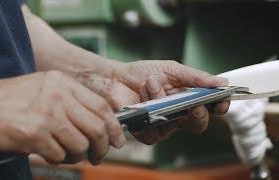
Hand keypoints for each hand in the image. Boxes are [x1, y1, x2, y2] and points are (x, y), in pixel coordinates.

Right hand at [0, 71, 123, 164]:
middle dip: (103, 147)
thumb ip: (73, 100)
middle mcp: (58, 97)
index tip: (118, 139)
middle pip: (97, 128)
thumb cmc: (15, 98)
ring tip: (71, 154)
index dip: (115, 127)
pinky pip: (60, 155)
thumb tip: (100, 122)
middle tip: (100, 154)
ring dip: (79, 155)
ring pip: (80, 145)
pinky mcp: (35, 135)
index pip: (102, 106)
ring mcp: (47, 116)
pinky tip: (50, 152)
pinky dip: (59, 158)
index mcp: (64, 84)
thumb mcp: (47, 86)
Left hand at [79, 60, 229, 143]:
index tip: (223, 101)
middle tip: (196, 104)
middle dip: (199, 115)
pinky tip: (143, 94)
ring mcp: (161, 124)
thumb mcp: (172, 69)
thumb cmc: (142, 72)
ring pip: (174, 125)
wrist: (116, 77)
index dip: (218, 107)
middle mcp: (176, 114)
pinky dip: (149, 109)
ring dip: (163, 101)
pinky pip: (154, 131)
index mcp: (186, 99)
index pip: (208, 108)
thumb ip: (195, 77)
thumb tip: (222, 82)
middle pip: (197, 124)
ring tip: (151, 82)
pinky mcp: (145, 132)